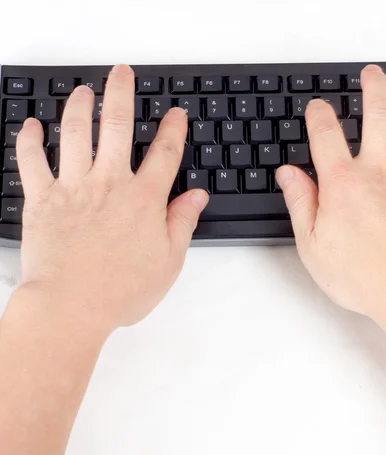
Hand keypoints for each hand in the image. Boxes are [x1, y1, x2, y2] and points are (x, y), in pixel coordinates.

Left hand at [15, 65, 207, 330]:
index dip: (173, 129)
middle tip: (122, 73)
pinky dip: (29, 141)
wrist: (71, 306)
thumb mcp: (169, 260)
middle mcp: (109, 184)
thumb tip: (196, 197)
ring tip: (82, 90)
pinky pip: (31, 161)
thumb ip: (182, 222)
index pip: (164, 153)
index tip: (176, 114)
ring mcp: (73, 188)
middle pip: (117, 126)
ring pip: (75, 134)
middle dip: (121, 94)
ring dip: (79, 107)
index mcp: (144, 199)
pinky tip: (31, 126)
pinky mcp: (42, 200)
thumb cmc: (121, 289)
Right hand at [276, 65, 385, 322]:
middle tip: (371, 74)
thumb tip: (288, 174)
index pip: (326, 133)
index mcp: (343, 183)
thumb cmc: (364, 276)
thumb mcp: (313, 245)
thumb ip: (301, 203)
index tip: (317, 107)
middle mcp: (379, 170)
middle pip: (378, 111)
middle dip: (373, 86)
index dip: (318, 113)